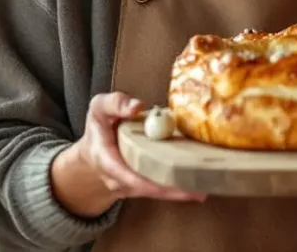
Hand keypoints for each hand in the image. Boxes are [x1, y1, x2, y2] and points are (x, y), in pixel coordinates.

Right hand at [52, 92, 204, 217]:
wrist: (93, 153)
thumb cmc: (99, 128)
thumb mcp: (99, 108)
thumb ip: (115, 103)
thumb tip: (138, 106)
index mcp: (107, 160)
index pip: (128, 175)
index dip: (149, 180)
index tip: (171, 179)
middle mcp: (119, 179)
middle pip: (148, 189)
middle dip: (172, 191)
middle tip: (199, 189)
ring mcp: (130, 186)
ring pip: (156, 192)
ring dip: (178, 192)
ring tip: (203, 189)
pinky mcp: (141, 186)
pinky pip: (159, 189)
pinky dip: (177, 188)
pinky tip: (198, 185)